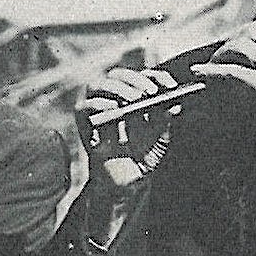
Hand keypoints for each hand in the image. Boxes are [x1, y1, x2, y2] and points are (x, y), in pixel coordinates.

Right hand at [76, 65, 180, 185]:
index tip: (171, 86)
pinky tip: (114, 108)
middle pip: (117, 75)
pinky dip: (98, 104)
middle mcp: (113, 98)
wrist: (127, 180)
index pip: (141, 76)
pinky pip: (83, 107)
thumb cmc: (144, 156)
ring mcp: (97, 111)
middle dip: (135, 80)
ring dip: (117, 88)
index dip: (157, 77)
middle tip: (150, 92)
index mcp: (133, 96)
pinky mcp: (84, 126)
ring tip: (134, 99)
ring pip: (96, 85)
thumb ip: (164, 120)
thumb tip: (172, 103)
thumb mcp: (160, 137)